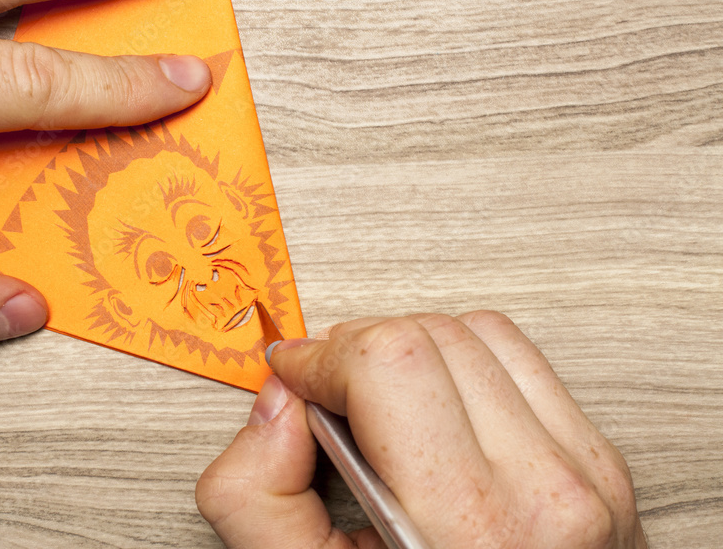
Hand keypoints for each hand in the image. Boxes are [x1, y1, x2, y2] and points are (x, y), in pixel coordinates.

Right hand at [197, 312, 645, 547]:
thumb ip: (259, 497)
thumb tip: (277, 402)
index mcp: (470, 527)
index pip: (388, 363)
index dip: (319, 355)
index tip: (295, 372)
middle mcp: (542, 491)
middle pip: (426, 336)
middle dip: (356, 350)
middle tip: (329, 392)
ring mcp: (582, 472)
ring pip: (477, 331)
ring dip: (411, 348)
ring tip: (383, 401)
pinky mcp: (600, 461)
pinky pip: (521, 357)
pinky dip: (463, 361)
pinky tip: (435, 405)